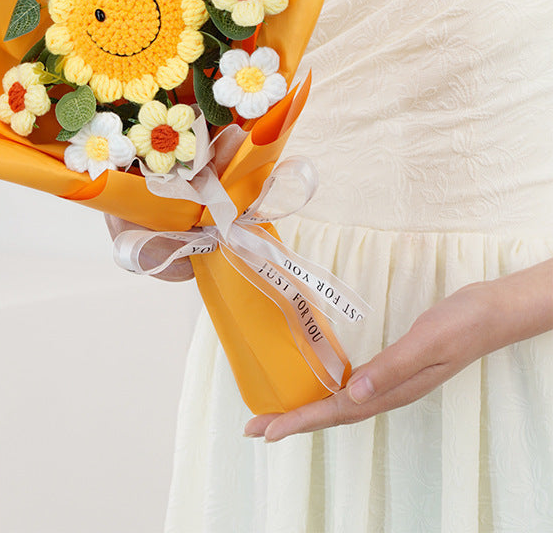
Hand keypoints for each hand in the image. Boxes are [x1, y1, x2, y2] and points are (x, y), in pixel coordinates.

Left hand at [244, 260, 552, 441]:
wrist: (489, 312)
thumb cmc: (460, 324)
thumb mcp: (427, 342)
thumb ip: (393, 367)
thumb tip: (354, 393)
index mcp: (392, 390)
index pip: (337, 411)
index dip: (300, 421)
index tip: (267, 431)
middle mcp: (387, 391)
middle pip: (331, 414)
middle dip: (292, 422)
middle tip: (254, 429)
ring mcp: (390, 381)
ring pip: (340, 403)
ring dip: (305, 410)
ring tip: (275, 416)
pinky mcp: (392, 367)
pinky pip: (351, 388)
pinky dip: (327, 393)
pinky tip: (316, 388)